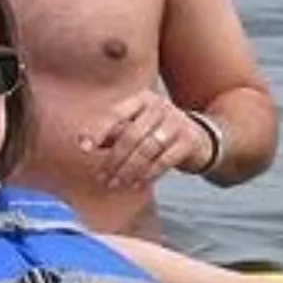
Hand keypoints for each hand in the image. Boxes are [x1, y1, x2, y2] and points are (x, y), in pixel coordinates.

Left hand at [81, 85, 215, 192]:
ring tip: (116, 184)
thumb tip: (82, 143)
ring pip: (146, 150)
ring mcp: (176, 122)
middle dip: (113, 159)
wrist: (200, 138)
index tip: (85, 150)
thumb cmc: (159, 133)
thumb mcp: (136, 127)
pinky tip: (136, 184)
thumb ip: (112, 133)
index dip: (99, 132)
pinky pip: (164, 160)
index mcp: (142, 99)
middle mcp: (160, 106)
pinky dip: (148, 174)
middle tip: (102, 177)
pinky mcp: (188, 141)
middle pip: (130, 135)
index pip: (116, 114)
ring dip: (128, 170)